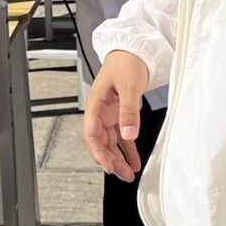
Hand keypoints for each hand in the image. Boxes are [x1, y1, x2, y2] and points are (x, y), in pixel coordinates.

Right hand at [82, 50, 149, 181]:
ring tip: (128, 173)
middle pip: (100, 142)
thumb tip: (128, 134)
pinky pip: (122, 136)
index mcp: (95, 104)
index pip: (91, 134)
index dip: (98, 152)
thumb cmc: (126, 62)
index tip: (107, 166)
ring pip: (110, 142)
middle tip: (122, 175)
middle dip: (110, 160)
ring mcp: (109, 114)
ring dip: (118, 158)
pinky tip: (134, 160)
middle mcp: (100, 112)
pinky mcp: (120, 114)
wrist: (133, 51)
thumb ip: (128, 112)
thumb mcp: (128, 87)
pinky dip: (127, 149)